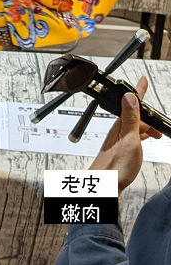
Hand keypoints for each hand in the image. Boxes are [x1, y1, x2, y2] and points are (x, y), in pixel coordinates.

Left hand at [89, 77, 161, 192]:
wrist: (105, 185)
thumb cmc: (116, 166)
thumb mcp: (128, 138)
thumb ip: (130, 118)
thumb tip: (130, 96)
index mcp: (120, 124)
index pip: (131, 103)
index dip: (138, 91)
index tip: (142, 80)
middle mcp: (118, 129)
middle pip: (135, 116)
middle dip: (148, 116)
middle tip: (159, 123)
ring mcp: (119, 138)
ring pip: (135, 127)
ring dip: (147, 127)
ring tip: (156, 133)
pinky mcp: (120, 148)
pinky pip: (133, 136)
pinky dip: (142, 135)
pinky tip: (144, 139)